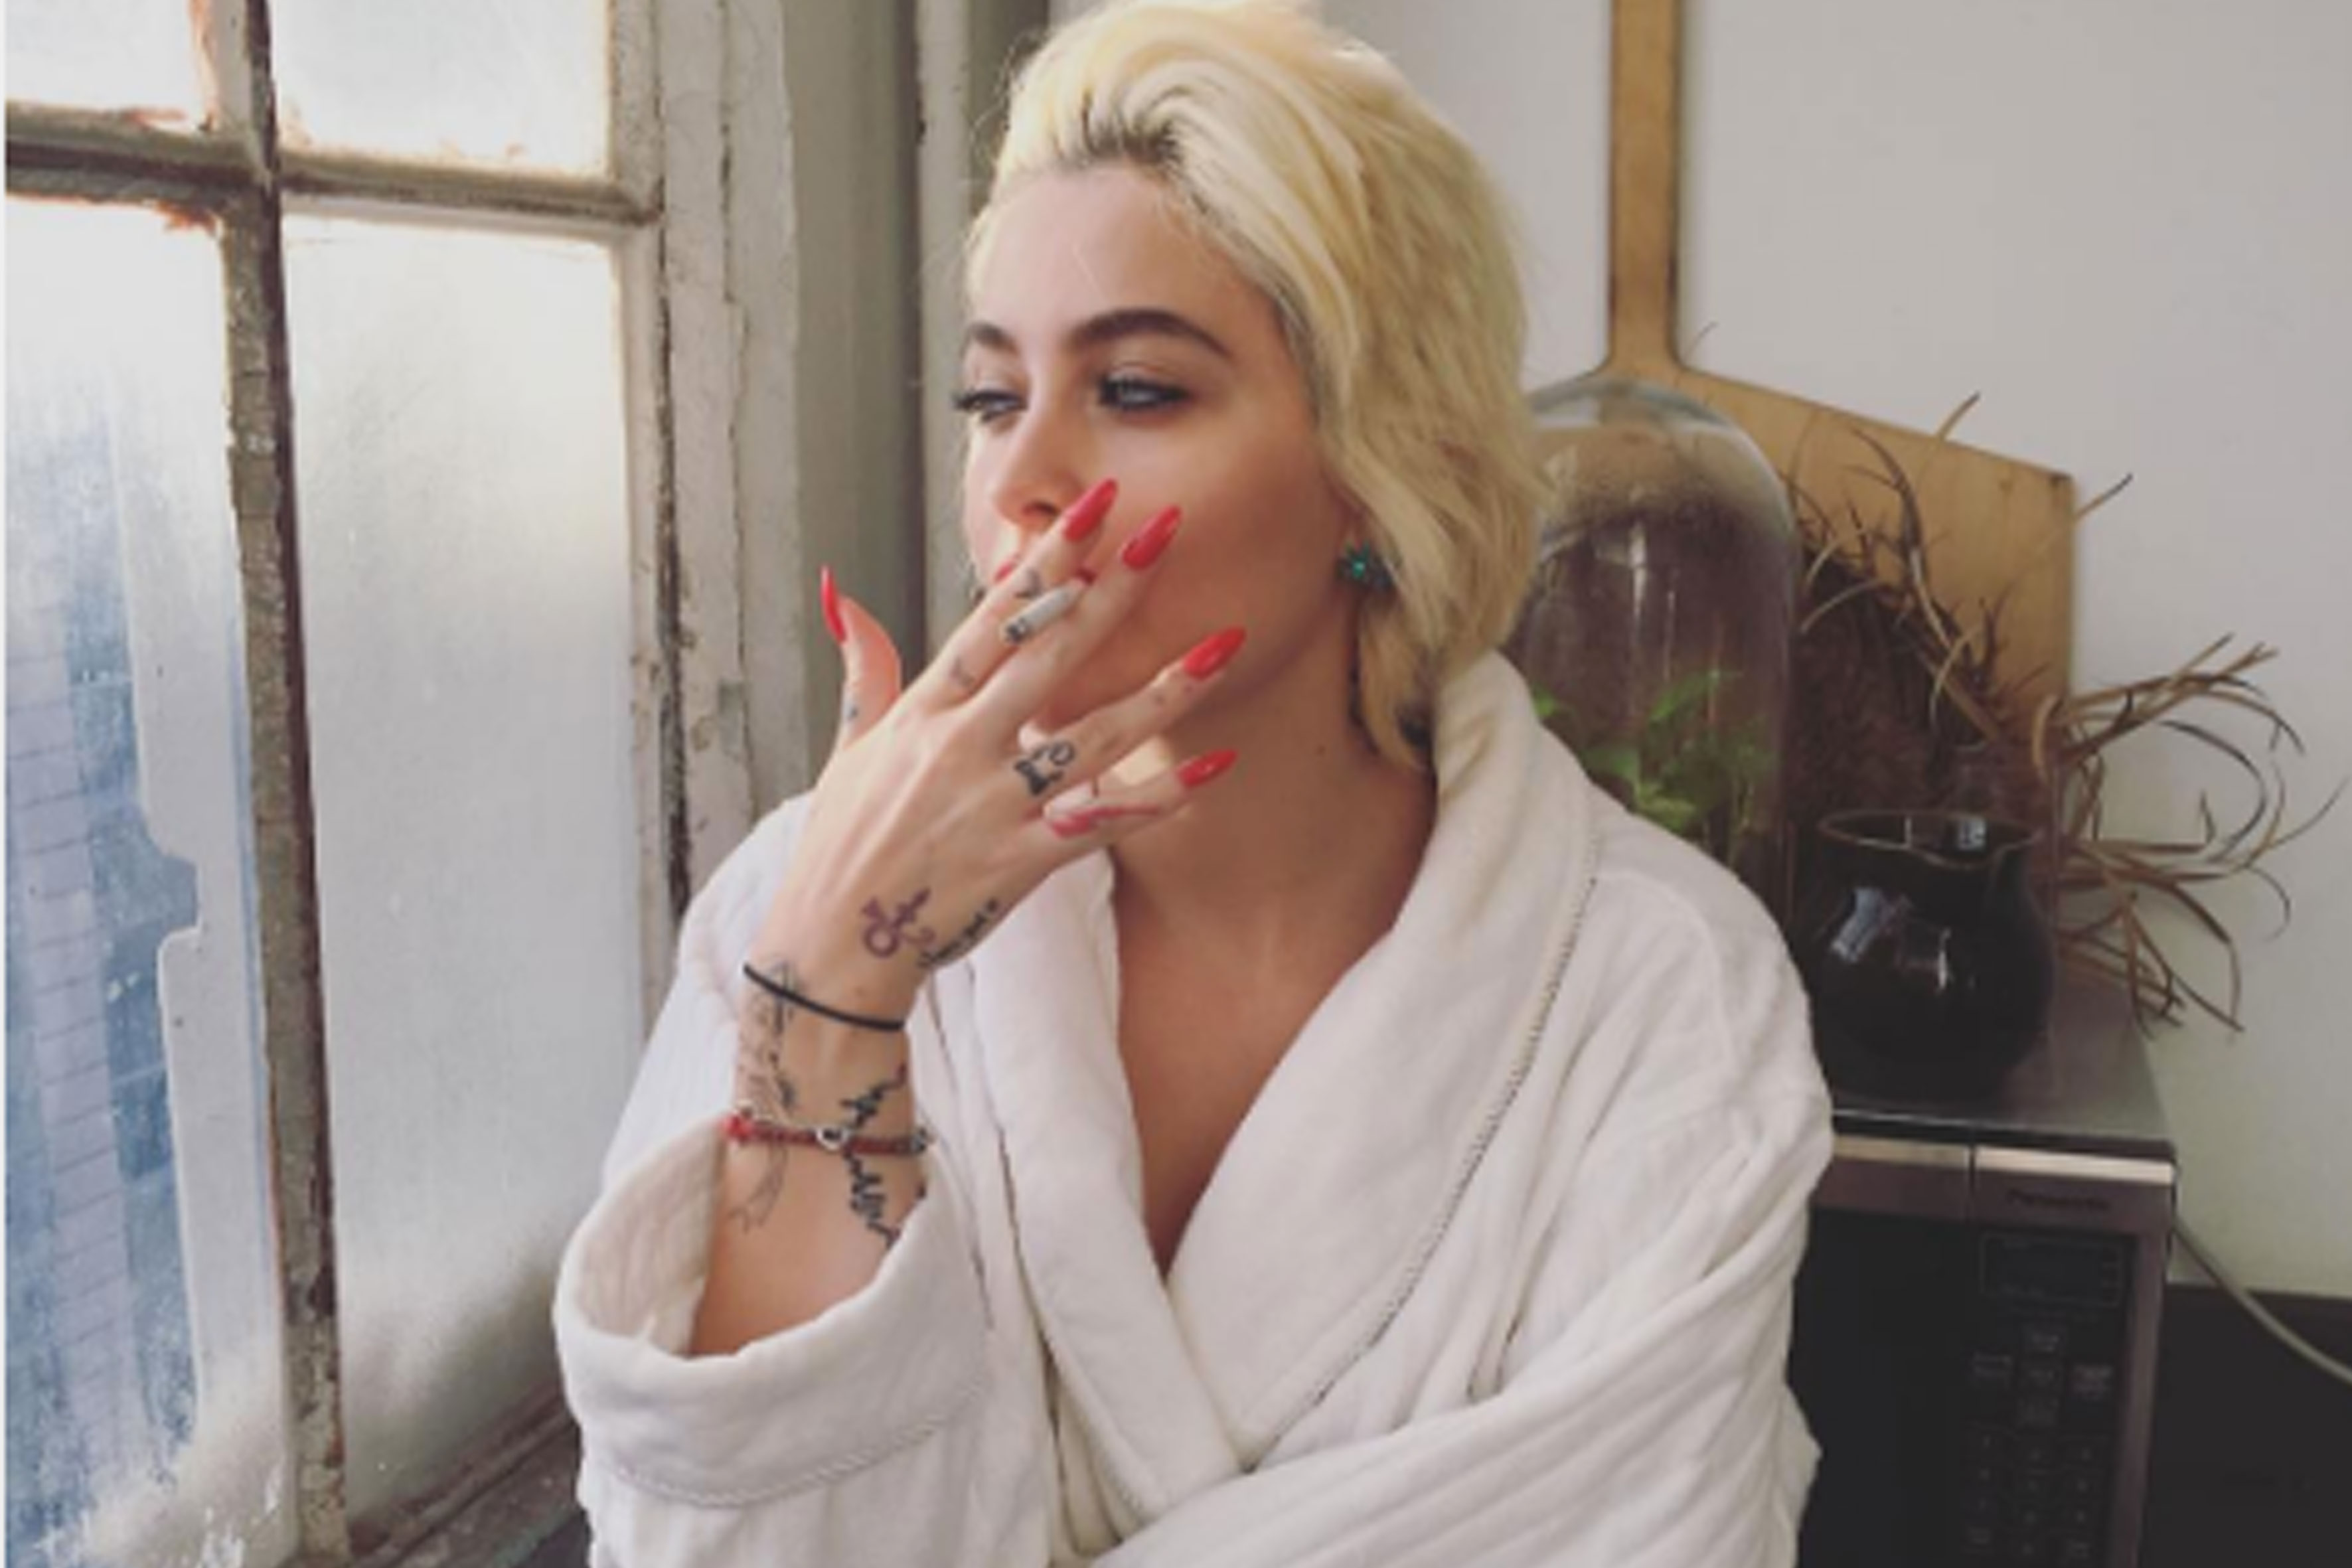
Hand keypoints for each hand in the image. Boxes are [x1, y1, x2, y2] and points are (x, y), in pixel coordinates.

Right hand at [748, 478, 1244, 1023]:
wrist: (835, 948)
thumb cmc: (846, 843)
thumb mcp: (849, 746)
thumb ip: (865, 666)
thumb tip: (840, 590)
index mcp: (924, 711)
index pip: (993, 618)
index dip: (1045, 559)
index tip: (1091, 507)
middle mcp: (960, 747)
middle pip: (1050, 655)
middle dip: (1112, 590)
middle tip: (1167, 529)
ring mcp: (991, 804)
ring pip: (1091, 736)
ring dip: (1163, 691)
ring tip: (1224, 646)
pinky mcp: (1018, 862)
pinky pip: (1100, 824)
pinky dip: (1156, 799)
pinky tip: (1212, 771)